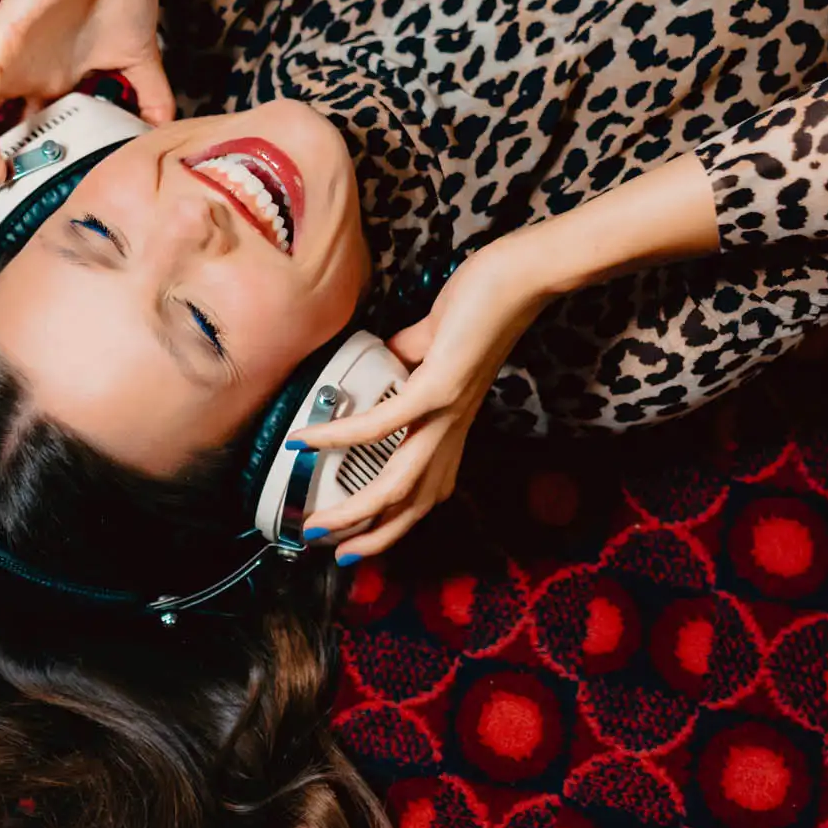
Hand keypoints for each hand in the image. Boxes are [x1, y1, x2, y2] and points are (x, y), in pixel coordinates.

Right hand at [283, 239, 556, 563]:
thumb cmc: (480, 303)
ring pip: (398, 484)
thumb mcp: (431, 341)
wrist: (518, 277)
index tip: (359, 537)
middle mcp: (451, 429)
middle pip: (412, 504)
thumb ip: (403, 355)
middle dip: (370, 536)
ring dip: (355, 512)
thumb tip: (375, 355)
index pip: (426, 489)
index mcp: (451, 424)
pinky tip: (309, 440)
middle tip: (329, 550)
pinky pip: (382, 424)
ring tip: (316, 524)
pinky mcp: (438, 388)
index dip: (395, 521)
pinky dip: (340, 436)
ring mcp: (447, 413)